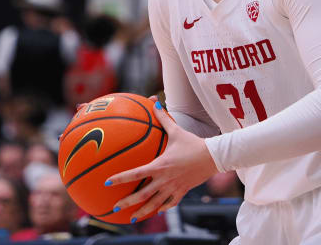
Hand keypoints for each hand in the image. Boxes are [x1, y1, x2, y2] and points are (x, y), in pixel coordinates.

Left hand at [106, 101, 218, 221]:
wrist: (212, 157)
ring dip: (143, 211)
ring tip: (133, 218)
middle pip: (142, 194)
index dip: (120, 178)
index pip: (136, 173)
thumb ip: (163, 118)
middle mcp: (164, 179)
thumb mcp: (176, 131)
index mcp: (160, 165)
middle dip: (127, 203)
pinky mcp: (182, 191)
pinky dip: (162, 207)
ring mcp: (173, 187)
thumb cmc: (192, 143)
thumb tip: (155, 102)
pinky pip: (170, 203)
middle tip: (115, 208)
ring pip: (155, 203)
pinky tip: (156, 210)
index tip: (107, 183)